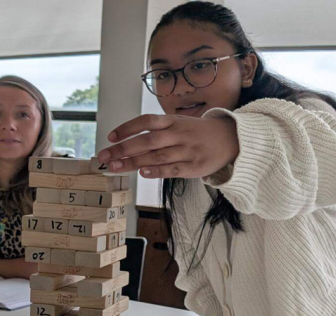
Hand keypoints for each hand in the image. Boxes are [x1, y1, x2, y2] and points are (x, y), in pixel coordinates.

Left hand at [98, 115, 239, 179]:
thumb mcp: (180, 124)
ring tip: (115, 167)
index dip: (127, 128)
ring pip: (157, 156)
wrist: (231, 140)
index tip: (111, 137)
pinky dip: (157, 171)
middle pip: (147, 141)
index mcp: (173, 121)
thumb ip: (158, 131)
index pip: (146, 122)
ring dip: (134, 162)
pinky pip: (173, 169)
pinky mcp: (194, 167)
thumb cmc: (198, 133)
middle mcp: (179, 134)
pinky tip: (143, 173)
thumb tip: (128, 142)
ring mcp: (187, 150)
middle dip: (123, 149)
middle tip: (104, 156)